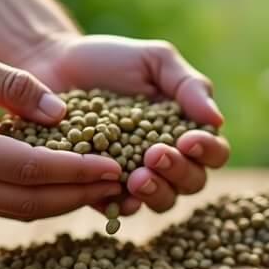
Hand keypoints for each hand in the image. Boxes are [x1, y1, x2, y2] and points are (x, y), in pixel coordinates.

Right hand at [0, 15, 123, 219]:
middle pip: (24, 204)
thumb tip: (62, 114)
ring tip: (97, 185)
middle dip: (75, 196)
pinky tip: (57, 179)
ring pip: (9, 209)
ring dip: (55, 201)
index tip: (114, 165)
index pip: (29, 170)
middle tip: (119, 183)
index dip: (76, 171)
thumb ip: (12, 86)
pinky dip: (27, 194)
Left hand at [17, 34, 230, 213]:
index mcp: (185, 130)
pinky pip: (117, 208)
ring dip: (155, 192)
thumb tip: (216, 121)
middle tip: (155, 154)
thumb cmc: (108, 60)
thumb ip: (188, 85)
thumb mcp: (154, 60)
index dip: (208, 151)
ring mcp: (134, 177)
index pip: (214, 152)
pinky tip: (112, 192)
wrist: (52, 64)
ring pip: (161, 200)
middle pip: (192, 182)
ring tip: (136, 177)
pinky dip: (120, 204)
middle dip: (179, 172)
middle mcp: (165, 159)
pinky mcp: (100, 189)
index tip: (188, 139)